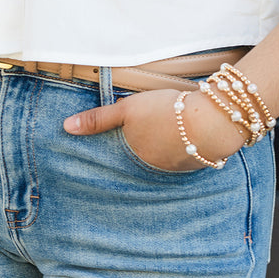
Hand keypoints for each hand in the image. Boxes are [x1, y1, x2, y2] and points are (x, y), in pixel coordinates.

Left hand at [63, 87, 244, 170]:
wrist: (212, 122)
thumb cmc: (167, 112)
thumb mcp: (127, 110)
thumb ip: (98, 119)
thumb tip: (67, 127)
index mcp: (136, 156)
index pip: (120, 157)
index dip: (121, 148)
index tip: (115, 149)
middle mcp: (156, 168)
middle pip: (144, 157)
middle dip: (145, 147)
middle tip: (149, 132)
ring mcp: (180, 167)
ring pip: (166, 156)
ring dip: (166, 146)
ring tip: (168, 130)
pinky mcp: (200, 161)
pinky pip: (187, 154)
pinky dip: (185, 145)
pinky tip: (189, 132)